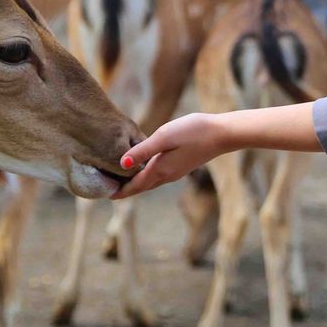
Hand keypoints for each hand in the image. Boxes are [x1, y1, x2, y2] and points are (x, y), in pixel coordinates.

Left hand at [112, 113, 227, 198]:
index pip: (135, 186)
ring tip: (122, 179)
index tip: (105, 194)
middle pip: (141, 187)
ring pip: (151, 181)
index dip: (119, 191)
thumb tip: (122, 163)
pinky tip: (144, 167)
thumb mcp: (164, 137)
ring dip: (136, 183)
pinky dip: (147, 175)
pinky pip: (159, 175)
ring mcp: (176, 171)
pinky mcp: (182, 165)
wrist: (222, 134)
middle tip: (109, 188)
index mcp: (160, 170)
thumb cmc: (193, 132)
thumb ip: (143, 151)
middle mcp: (167, 175)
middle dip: (126, 189)